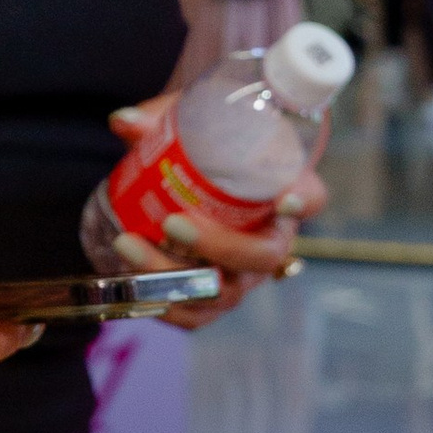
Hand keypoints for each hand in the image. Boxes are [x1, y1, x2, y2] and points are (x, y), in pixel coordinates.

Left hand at [100, 93, 326, 324]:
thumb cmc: (205, 144)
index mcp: (283, 190)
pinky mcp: (213, 295)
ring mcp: (243, 274)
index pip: (309, 196)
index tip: (284, 198)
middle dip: (217, 246)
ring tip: (128, 244)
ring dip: (173, 276)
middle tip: (171, 222)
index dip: (301, 200)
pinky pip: (198, 315)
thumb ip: (161, 118)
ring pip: (223, 291)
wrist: (194, 176)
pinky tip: (130, 281)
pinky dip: (163, 304)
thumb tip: (123, 122)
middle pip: (262, 256)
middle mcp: (271, 238)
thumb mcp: (189, 123)